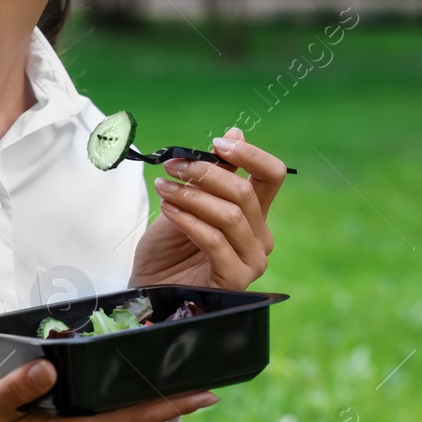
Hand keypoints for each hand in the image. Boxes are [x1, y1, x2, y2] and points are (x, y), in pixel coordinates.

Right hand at [0, 358, 215, 421]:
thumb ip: (18, 387)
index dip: (168, 406)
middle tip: (198, 380)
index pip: (127, 420)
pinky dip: (111, 415)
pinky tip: (113, 398)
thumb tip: (51, 370)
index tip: (205, 395)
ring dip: (136, 409)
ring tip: (162, 384)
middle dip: (163, 404)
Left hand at [132, 127, 287, 290]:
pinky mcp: (235, 280)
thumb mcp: (185, 202)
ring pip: (230, 215)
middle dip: (206, 173)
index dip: (250, 155)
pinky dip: (189, 220)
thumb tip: (234, 133)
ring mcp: (251, 261)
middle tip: (172, 165)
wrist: (149, 288)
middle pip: (245, 193)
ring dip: (192, 196)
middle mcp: (259, 237)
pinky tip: (169, 210)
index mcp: (254, 213)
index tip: (217, 143)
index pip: (272, 176)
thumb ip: (211, 175)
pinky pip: (215, 241)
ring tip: (163, 187)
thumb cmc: (168, 248)